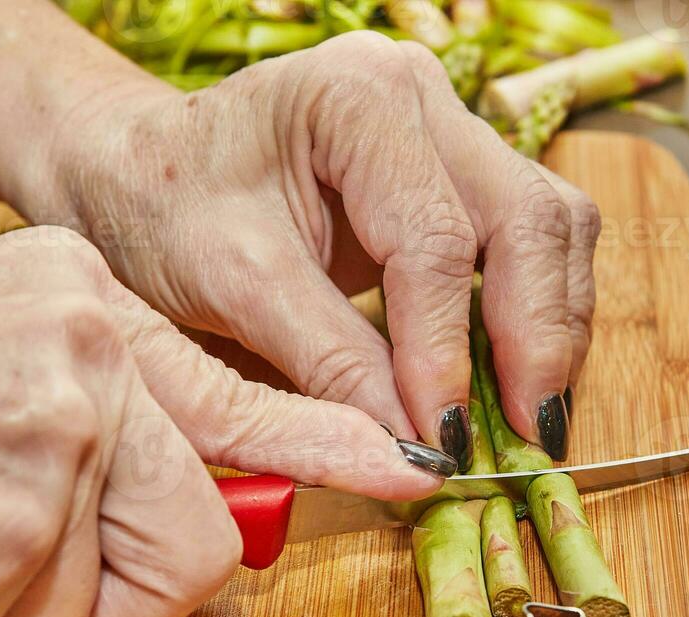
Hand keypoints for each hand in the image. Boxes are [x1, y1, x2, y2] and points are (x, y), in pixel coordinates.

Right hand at [0, 229, 437, 616]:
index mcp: (87, 306)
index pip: (244, 396)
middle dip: (120, 593)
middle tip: (12, 569)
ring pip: (107, 606)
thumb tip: (185, 511)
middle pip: (198, 537)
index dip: (329, 448)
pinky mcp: (5, 534)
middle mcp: (88, 357)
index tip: (401, 471)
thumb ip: (96, 430)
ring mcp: (54, 441)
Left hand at [41, 32, 600, 463]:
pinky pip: (531, 239)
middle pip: (528, 218)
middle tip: (526, 436)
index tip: (442, 439)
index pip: (437, 239)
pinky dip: (536, 313)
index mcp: (356, 97)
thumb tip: (417, 448)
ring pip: (551, 225)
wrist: (136, 176)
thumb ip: (330, 361)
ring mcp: (446, 127)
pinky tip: (517, 378)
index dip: (446, 351)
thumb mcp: (233, 285)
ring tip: (530, 419)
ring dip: (552, 328)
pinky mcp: (453, 172)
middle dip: (535, 341)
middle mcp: (420, 95)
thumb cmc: (161, 213)